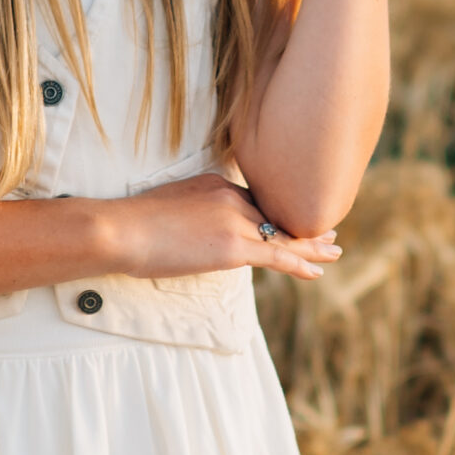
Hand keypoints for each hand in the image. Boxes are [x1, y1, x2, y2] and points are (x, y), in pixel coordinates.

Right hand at [107, 173, 340, 281]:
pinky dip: (300, 264)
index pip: (254, 202)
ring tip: (333, 252)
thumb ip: (193, 213)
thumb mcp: (169, 205)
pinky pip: (278, 256)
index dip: (276, 215)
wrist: (120, 229)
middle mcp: (231, 197)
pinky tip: (316, 272)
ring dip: (312, 246)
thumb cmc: (132, 222)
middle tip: (329, 232)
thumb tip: (197, 232)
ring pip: (284, 235)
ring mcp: (235, 220)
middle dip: (304, 226)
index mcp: (216, 183)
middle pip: (276, 215)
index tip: (292, 220)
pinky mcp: (234, 247)